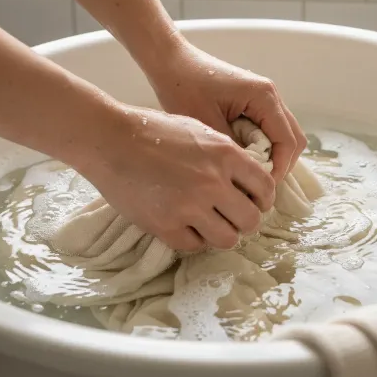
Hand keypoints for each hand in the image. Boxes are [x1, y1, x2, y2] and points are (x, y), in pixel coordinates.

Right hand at [79, 105, 275, 251]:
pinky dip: (193, 239)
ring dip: (221, 234)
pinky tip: (185, 226)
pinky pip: (194, 246)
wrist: (110, 139)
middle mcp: (213, 181)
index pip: (266, 187)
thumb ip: (225, 155)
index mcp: (225, 154)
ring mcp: (189, 206)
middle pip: (251, 220)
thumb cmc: (153, 130)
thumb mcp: (200, 131)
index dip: (263, 199)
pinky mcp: (165, 225)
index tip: (255, 202)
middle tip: (233, 217)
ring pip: (227, 239)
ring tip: (210, 225)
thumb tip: (246, 179)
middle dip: (245, 221)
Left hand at [147, 38, 306, 182]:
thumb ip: (234, 150)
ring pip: (282, 134)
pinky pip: (268, 128)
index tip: (260, 189)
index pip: (288, 141)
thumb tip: (249, 176)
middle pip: (292, 138)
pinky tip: (241, 157)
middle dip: (280, 164)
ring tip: (248, 174)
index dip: (279, 169)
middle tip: (256, 185)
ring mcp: (263, 97)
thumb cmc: (183, 87)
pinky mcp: (252, 101)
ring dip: (271, 156)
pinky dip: (262, 146)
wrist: (170, 62)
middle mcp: (270, 95)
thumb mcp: (207, 125)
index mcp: (264, 97)